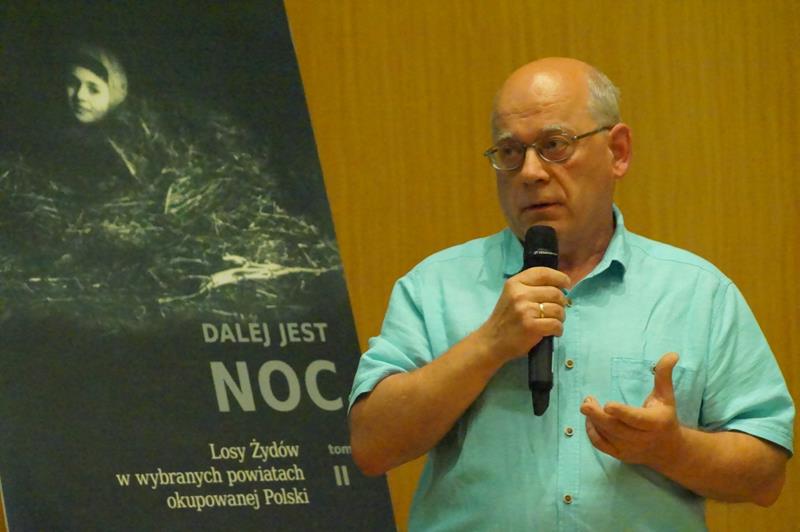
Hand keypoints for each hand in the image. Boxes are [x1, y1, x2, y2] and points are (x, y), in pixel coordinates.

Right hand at [475, 267, 569, 362]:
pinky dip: (558, 329)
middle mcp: (519, 294)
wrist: (491, 341)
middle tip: (556, 310)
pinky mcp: (531, 326)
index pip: (543, 273)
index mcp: (515, 283)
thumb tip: (559, 285)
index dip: (559, 277)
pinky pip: (556, 324)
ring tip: (553, 322)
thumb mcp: (512, 295)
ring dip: (560, 318)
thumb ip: (531, 287)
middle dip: (561, 303)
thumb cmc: (505, 318)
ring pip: (558, 309)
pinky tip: (552, 332)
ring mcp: (525, 310)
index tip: (566, 284)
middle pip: (555, 292)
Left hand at [580, 352, 682, 466]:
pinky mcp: (620, 455)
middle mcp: (642, 439)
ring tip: (587, 404)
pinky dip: (591, 432)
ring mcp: (630, 449)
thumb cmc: (665, 417)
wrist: (669, 450)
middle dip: (597, 415)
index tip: (607, 404)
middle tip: (586, 401)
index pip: (636, 419)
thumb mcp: (666, 396)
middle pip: (615, 428)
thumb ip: (663, 374)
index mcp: (655, 423)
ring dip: (593, 420)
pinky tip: (589, 419)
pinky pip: (600, 445)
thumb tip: (672, 354)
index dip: (621, 413)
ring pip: (606, 436)